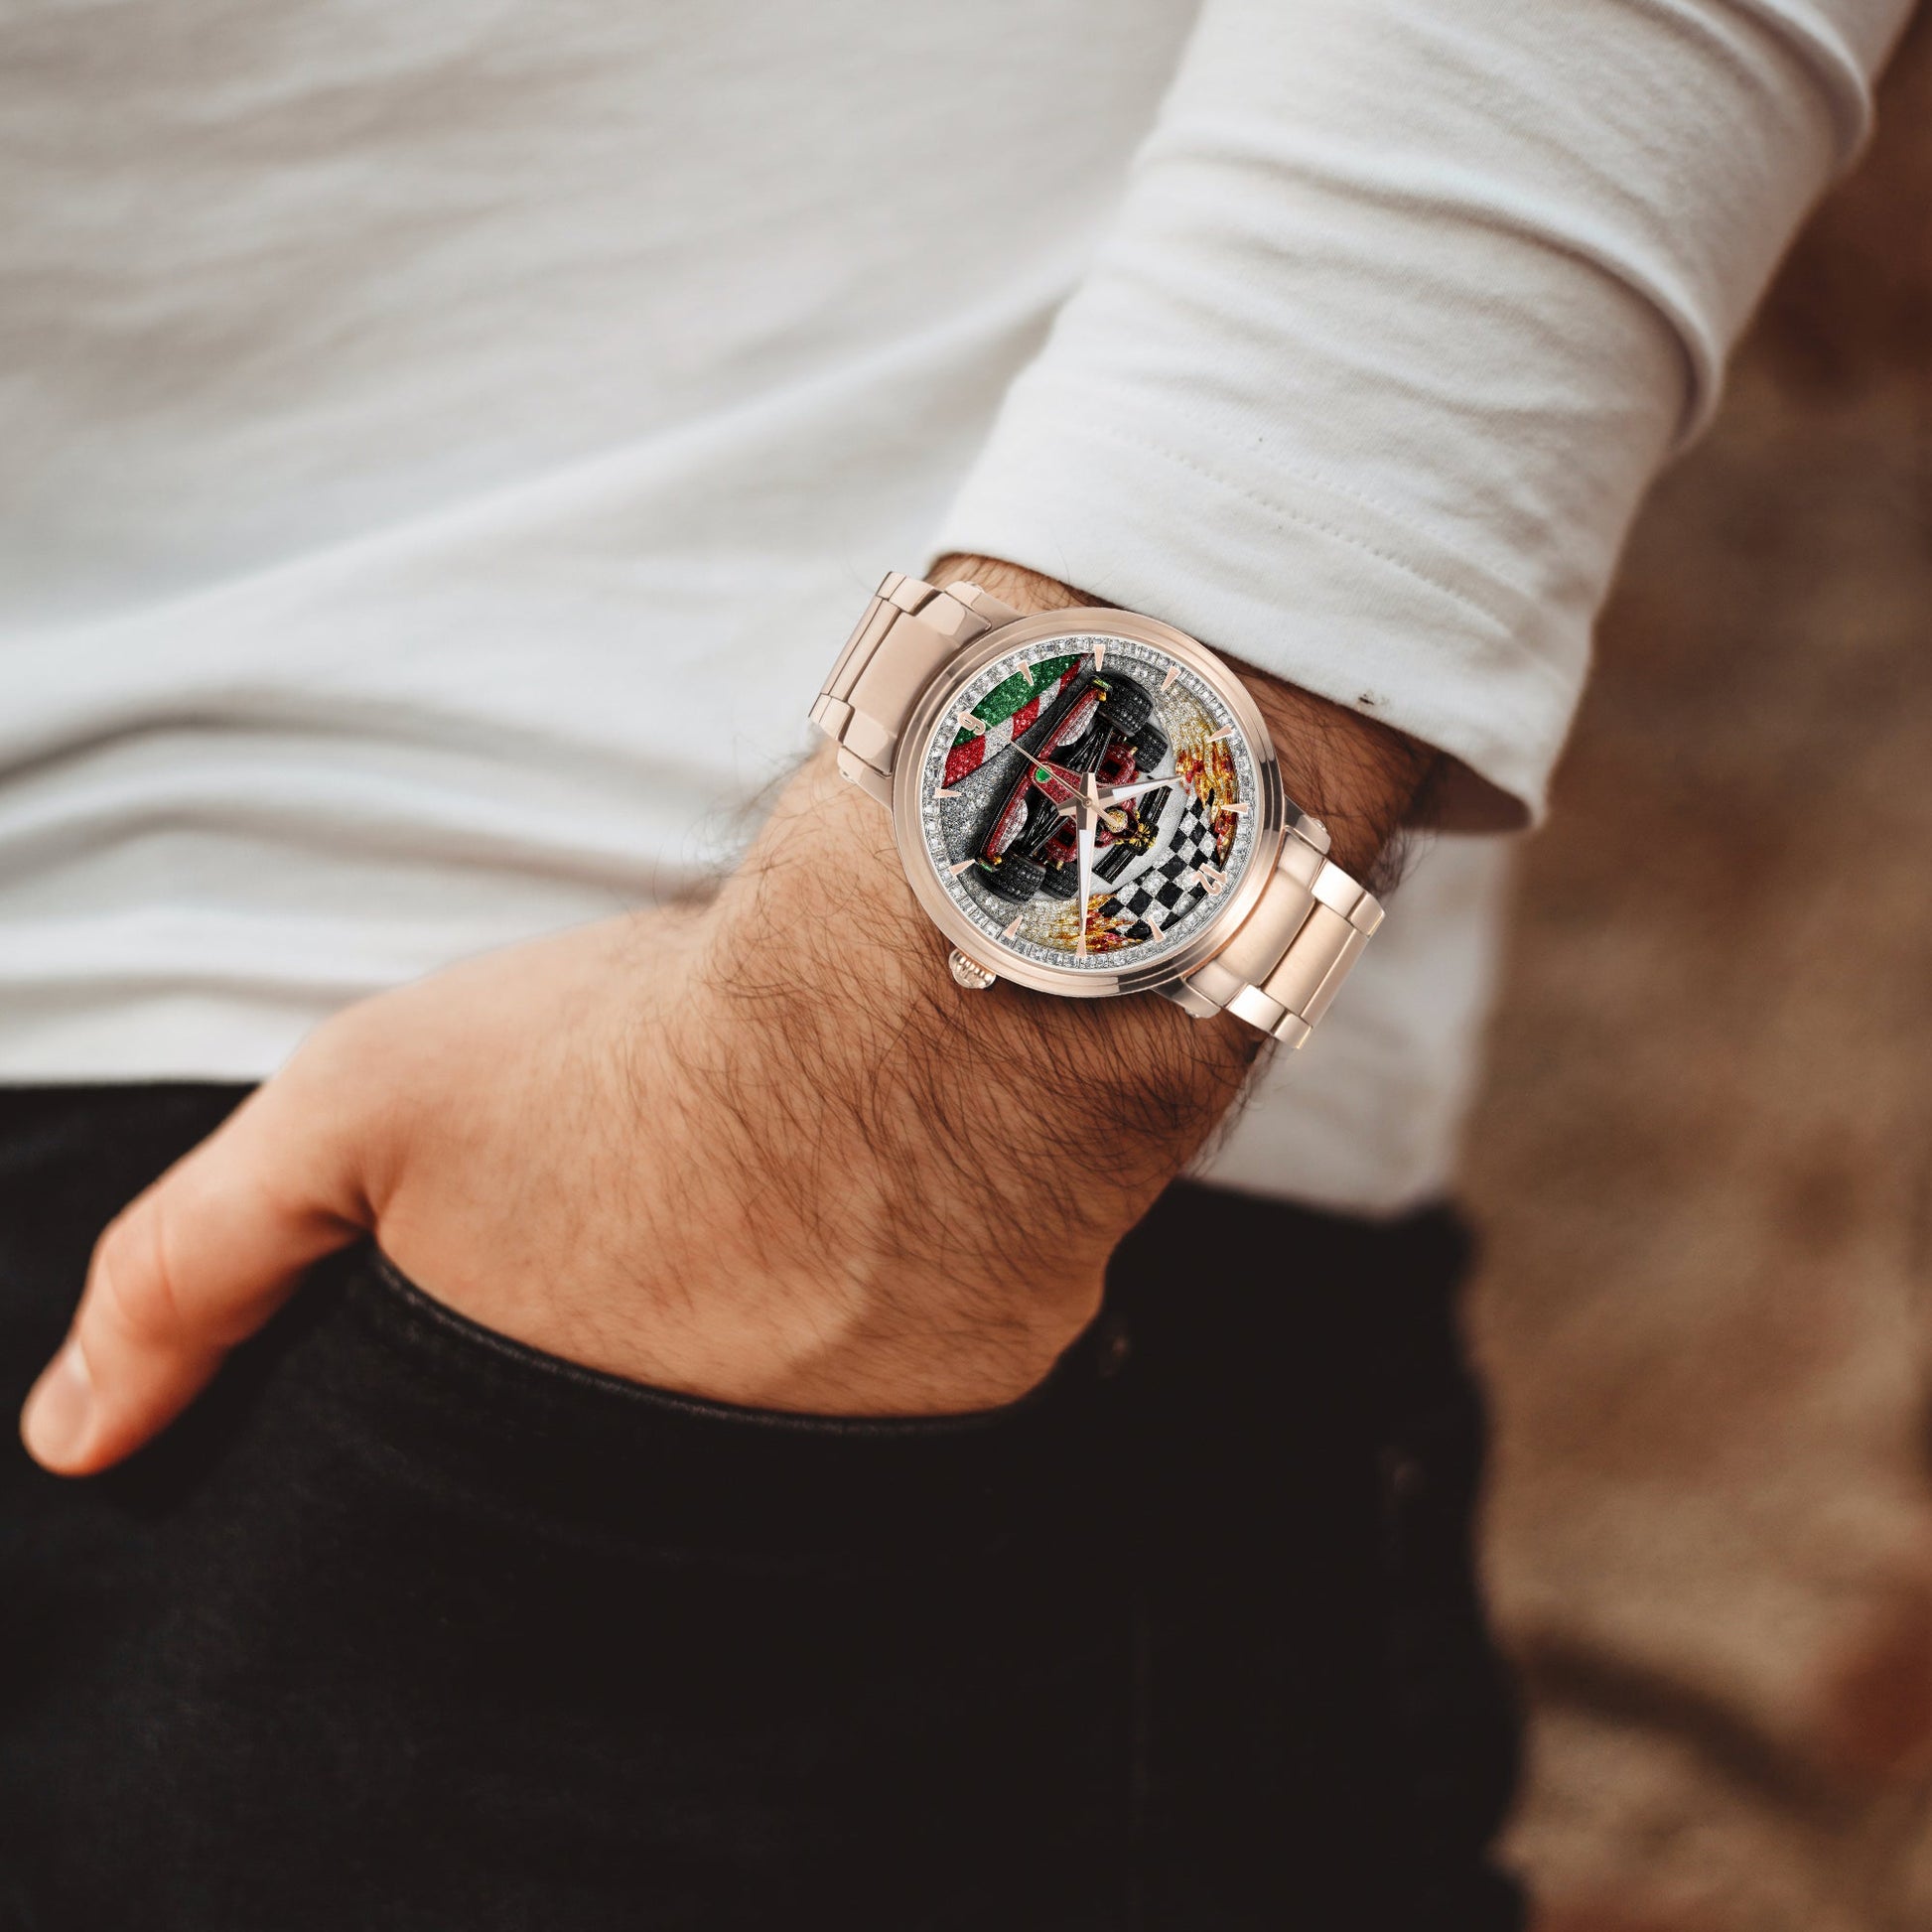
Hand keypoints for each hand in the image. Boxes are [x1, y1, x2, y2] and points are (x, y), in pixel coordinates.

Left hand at [22, 554, 1434, 1475]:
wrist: (913, 997)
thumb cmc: (644, 1047)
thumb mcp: (364, 1110)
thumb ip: (201, 1268)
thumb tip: (75, 1438)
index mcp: (550, 1434)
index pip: (483, 1482)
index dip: (502, 1376)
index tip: (546, 1285)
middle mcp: (706, 1484)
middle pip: (638, 1446)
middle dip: (643, 1345)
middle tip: (676, 1218)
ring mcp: (862, 1449)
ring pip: (795, 1407)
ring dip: (788, 1319)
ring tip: (789, 1192)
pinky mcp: (995, 1391)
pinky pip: (923, 1368)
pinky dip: (901, 1299)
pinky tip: (898, 1200)